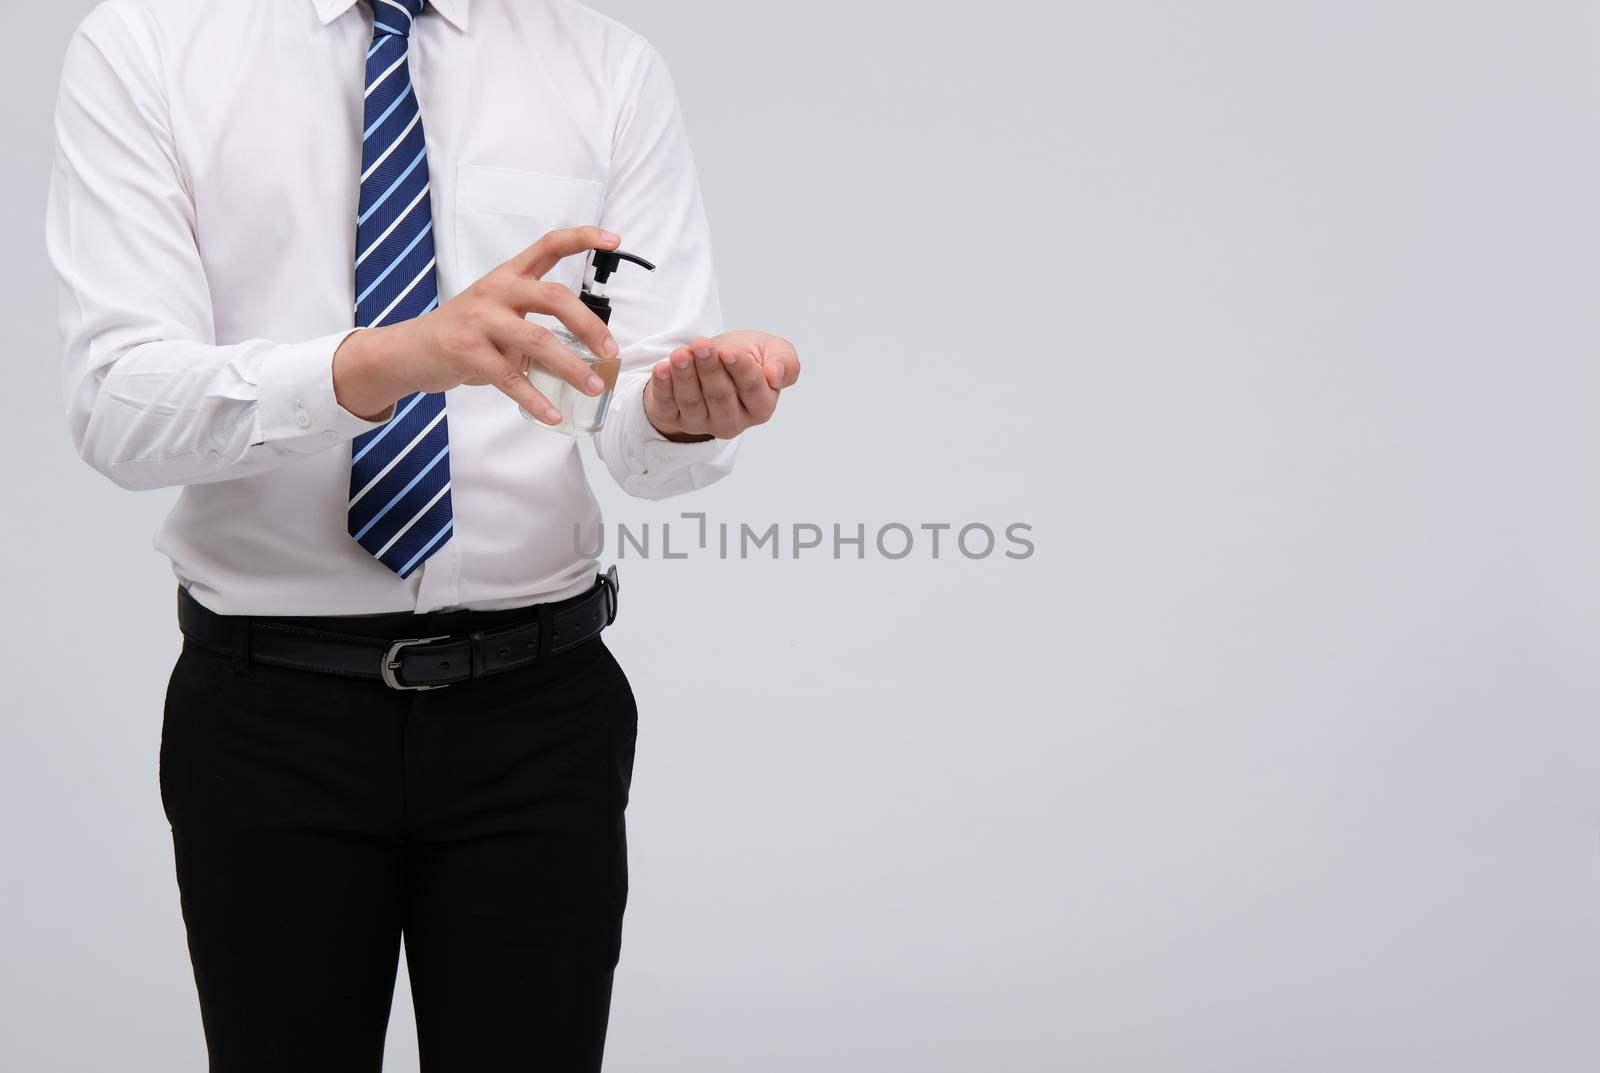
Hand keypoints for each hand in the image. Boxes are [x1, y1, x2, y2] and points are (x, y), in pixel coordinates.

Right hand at [333, 226, 621, 423]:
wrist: (409, 350)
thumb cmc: (464, 332)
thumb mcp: (498, 312)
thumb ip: (535, 320)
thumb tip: (583, 346)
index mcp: (508, 276)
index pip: (548, 246)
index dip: (582, 238)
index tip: (613, 240)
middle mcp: (496, 291)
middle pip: (554, 297)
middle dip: (589, 325)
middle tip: (611, 351)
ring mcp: (480, 320)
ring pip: (538, 340)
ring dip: (571, 367)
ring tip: (594, 388)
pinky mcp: (467, 352)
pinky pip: (510, 378)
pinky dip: (535, 400)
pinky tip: (553, 415)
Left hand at [644, 330, 801, 441]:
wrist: (707, 360)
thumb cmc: (742, 357)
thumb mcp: (770, 350)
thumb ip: (785, 361)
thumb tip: (775, 376)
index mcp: (761, 406)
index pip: (753, 389)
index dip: (741, 370)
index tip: (729, 352)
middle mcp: (733, 421)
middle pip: (720, 396)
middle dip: (710, 369)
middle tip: (701, 345)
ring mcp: (702, 423)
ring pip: (693, 401)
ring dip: (685, 376)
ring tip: (681, 353)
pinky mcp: (675, 419)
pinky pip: (667, 406)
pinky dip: (663, 387)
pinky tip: (662, 368)